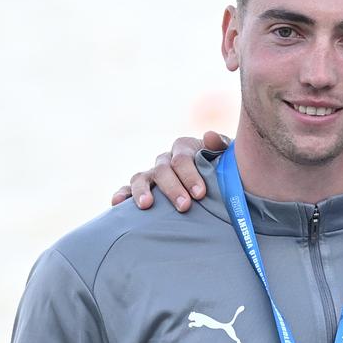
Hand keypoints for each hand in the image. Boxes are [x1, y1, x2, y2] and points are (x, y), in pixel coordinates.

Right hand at [111, 130, 227, 211]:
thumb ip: (220, 146)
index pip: (182, 159)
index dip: (190, 175)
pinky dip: (121, 194)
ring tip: (146, 205)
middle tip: (184, 206)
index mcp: (184, 149)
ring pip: (141, 177)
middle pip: (163, 170)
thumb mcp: (226, 157)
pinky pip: (128, 189)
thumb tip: (209, 136)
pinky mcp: (143, 189)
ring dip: (142, 190)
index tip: (200, 193)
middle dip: (173, 188)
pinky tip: (116, 204)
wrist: (220, 182)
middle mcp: (165, 160)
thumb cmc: (223, 169)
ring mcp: (152, 175)